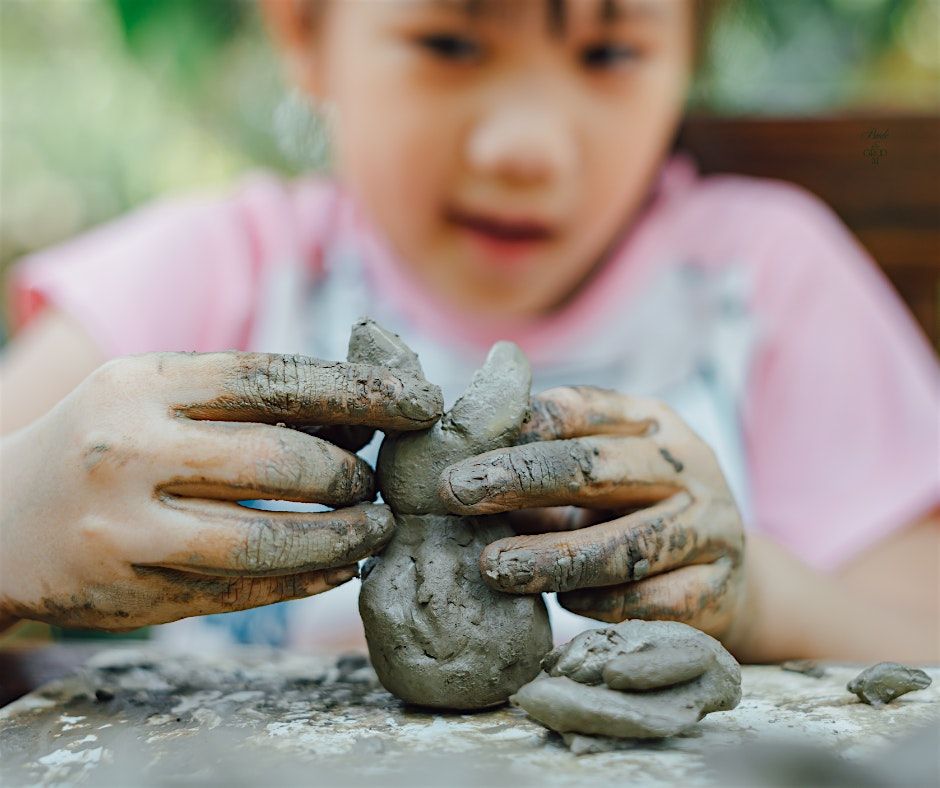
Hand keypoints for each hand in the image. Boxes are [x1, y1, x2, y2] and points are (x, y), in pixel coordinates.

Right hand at [0, 351, 441, 630]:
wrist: (0, 520)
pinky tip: (340, 565)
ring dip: (344, 535)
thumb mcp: (159, 397)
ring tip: (377, 526)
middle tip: (379, 481)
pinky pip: (245, 588)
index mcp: (143, 385)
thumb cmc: (103, 442)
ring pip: (269, 536)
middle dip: (350, 473)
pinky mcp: (134, 591)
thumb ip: (251, 402)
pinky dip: (308, 577)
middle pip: (281, 459)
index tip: (421, 402)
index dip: (358, 390)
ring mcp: (127, 528)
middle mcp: (130, 451)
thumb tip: (364, 410)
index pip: (272, 377)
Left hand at [437, 386, 744, 642]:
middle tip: (457, 496)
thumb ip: (538, 474)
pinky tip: (565, 603)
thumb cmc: (631, 515)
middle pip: (600, 467)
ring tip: (494, 567)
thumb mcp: (595, 481)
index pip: (581, 410)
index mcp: (652, 421)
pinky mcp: (718, 586)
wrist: (722, 577)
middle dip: (521, 479)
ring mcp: (712, 525)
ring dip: (554, 556)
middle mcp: (688, 464)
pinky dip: (604, 603)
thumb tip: (453, 475)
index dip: (517, 429)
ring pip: (627, 543)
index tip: (457, 459)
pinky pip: (655, 599)